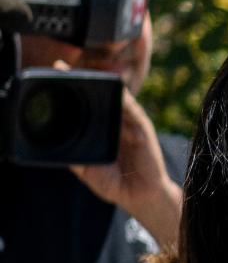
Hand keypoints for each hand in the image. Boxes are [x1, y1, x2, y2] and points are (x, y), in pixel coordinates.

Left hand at [59, 66, 179, 248]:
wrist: (139, 196)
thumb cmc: (115, 184)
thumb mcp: (86, 170)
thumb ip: (73, 157)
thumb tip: (51, 146)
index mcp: (100, 131)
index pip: (84, 106)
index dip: (69, 91)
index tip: (52, 76)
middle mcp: (114, 123)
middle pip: (97, 96)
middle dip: (80, 80)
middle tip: (60, 66)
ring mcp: (128, 124)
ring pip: (113, 98)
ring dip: (99, 83)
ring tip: (79, 72)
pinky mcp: (142, 128)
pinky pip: (132, 109)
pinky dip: (123, 96)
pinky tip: (112, 86)